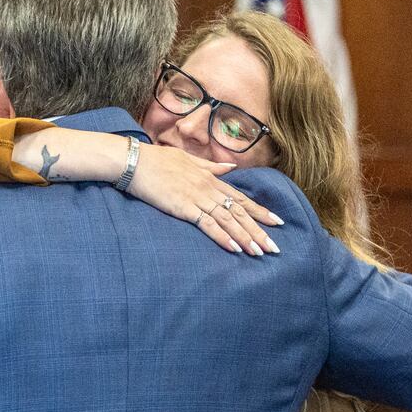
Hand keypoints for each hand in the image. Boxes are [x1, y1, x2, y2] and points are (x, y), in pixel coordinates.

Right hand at [128, 143, 282, 256]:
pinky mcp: (184, 207)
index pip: (240, 197)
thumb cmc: (157, 160)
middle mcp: (208, 188)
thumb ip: (211, 167)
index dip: (260, 211)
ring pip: (228, 220)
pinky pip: (208, 225)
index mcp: (210, 178)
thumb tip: (230, 167)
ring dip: (245, 237)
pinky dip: (222, 237)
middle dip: (258, 230)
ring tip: (260, 252)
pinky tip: (235, 248)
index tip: (277, 222)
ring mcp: (197, 198)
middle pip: (239, 212)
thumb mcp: (188, 159)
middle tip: (274, 247)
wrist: (134, 161)